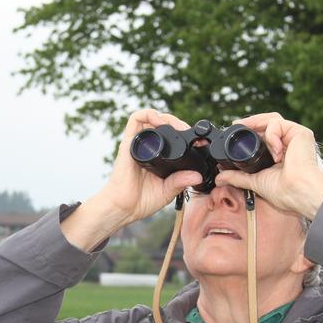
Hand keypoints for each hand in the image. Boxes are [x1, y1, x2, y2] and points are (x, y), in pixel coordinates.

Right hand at [94, 108, 202, 226]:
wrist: (123, 208)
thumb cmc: (141, 201)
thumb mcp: (168, 191)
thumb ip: (181, 181)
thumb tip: (198, 176)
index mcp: (157, 157)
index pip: (171, 137)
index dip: (184, 134)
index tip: (198, 140)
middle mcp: (147, 148)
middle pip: (162, 124)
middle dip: (178, 123)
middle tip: (188, 132)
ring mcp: (138, 144)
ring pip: (151, 118)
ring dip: (166, 116)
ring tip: (177, 125)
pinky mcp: (128, 142)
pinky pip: (135, 119)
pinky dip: (149, 114)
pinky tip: (160, 121)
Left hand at [213, 112, 322, 219]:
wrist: (298, 191)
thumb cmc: (284, 191)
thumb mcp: (254, 181)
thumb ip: (237, 177)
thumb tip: (219, 178)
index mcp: (279, 154)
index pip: (263, 136)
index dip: (249, 132)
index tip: (233, 133)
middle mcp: (288, 144)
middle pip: (268, 123)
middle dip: (251, 122)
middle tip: (236, 125)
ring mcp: (294, 137)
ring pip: (273, 119)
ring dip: (256, 121)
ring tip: (243, 126)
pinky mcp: (301, 133)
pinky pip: (279, 124)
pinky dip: (272, 135)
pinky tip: (275, 151)